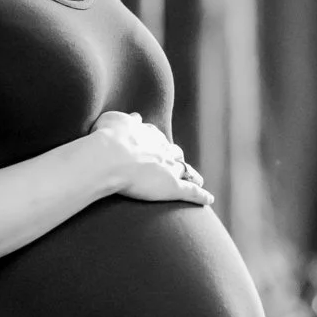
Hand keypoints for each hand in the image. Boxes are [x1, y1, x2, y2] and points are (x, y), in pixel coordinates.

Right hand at [89, 110, 210, 205]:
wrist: (110, 157)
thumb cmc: (108, 138)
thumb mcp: (114, 120)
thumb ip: (127, 120)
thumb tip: (136, 117)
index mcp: (149, 135)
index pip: (158, 139)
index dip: (158, 144)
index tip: (158, 147)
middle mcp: (163, 150)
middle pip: (175, 153)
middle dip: (176, 157)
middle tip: (177, 163)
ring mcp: (170, 168)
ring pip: (186, 171)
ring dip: (192, 175)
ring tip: (197, 179)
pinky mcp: (173, 187)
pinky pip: (191, 192)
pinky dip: (201, 196)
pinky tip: (208, 200)